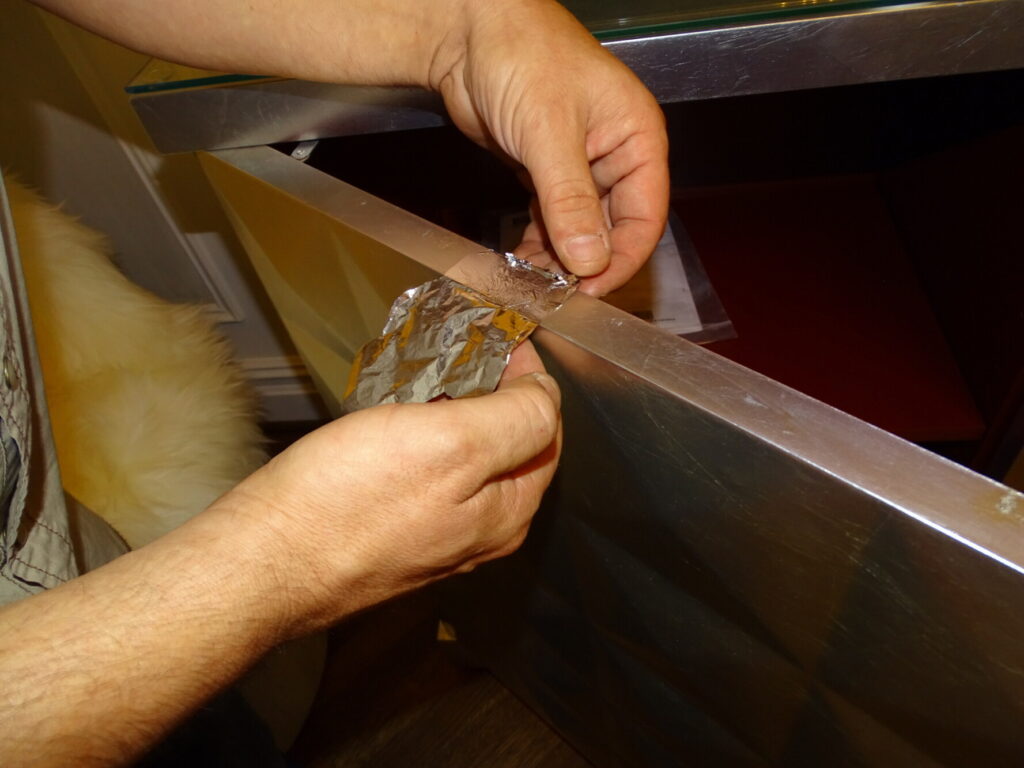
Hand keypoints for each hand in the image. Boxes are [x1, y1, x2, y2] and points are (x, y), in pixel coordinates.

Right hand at [214, 342, 559, 636]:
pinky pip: (426, 480)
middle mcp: (481, 534)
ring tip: (428, 377)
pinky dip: (423, 441)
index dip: (531, 382)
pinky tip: (396, 420)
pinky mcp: (392, 538)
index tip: (501, 341)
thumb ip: (516, 419)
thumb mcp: (453, 445)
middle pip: (509, 451)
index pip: (547, 434)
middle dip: (495, 397)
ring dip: (457, 417)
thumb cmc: (352, 500)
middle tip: (463, 351)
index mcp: (509, 513)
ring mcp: (436, 540)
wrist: (262, 562)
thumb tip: (546, 395)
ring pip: (466, 465)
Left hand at [431, 0, 669, 295]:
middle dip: (586, 262)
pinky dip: (538, 241)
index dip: (622, 257)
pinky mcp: (545, 171)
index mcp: (636, 138)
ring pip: (579, 228)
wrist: (468, 33)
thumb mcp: (549, 132)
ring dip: (559, 257)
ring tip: (534, 281)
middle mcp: (613, 155)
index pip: (646, 215)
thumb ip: (570, 200)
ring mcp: (579, 165)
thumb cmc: (522, 53)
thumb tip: (590, 258)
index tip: (593, 288)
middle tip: (557, 292)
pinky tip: (523, 260)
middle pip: (613, 227)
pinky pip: (551, 218)